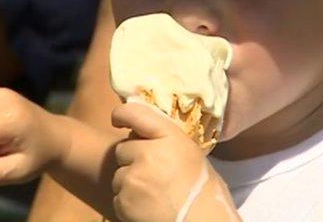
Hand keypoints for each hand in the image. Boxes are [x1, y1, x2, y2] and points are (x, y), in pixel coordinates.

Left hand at [110, 102, 226, 221]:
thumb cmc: (204, 191)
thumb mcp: (190, 153)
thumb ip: (166, 139)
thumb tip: (141, 131)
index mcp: (169, 137)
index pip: (135, 113)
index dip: (122, 115)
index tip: (118, 120)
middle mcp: (148, 153)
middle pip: (123, 148)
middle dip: (132, 160)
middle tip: (152, 175)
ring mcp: (134, 178)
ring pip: (119, 175)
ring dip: (130, 183)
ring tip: (153, 195)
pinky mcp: (124, 201)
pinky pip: (118, 197)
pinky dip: (129, 204)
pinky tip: (148, 208)